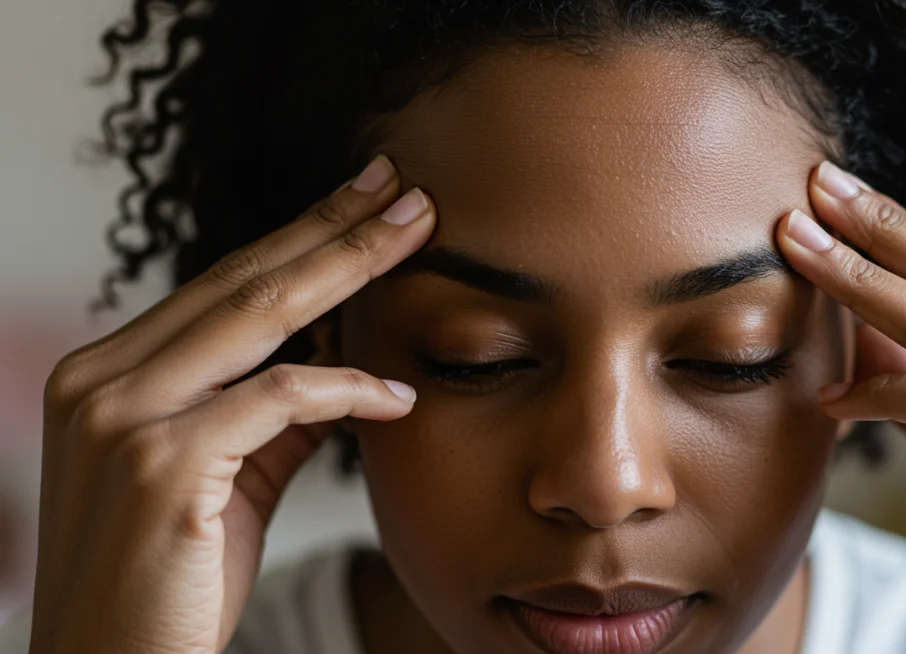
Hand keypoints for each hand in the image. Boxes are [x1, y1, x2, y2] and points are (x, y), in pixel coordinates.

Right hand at [29, 156, 435, 653]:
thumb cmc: (172, 582)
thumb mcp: (226, 478)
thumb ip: (273, 418)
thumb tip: (342, 368)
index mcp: (108, 373)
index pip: (221, 286)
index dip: (300, 237)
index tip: (363, 200)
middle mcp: (102, 380)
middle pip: (242, 281)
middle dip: (333, 228)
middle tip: (404, 188)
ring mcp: (121, 418)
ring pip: (258, 316)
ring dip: (348, 268)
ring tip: (416, 235)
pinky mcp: (159, 465)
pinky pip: (278, 399)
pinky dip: (347, 389)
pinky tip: (399, 395)